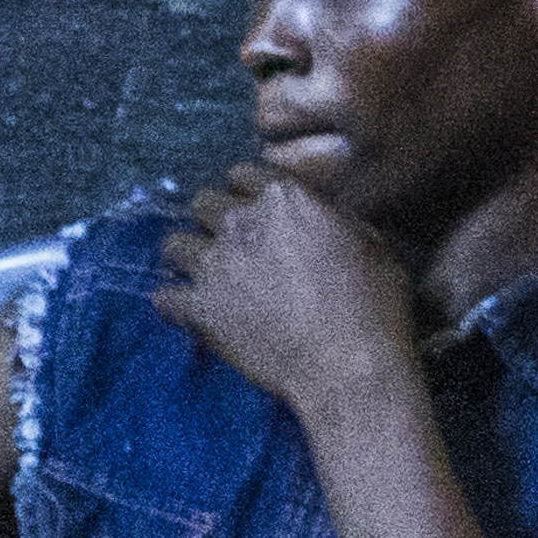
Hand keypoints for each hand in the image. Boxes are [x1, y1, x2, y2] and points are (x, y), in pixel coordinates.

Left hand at [156, 161, 417, 414]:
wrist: (348, 364)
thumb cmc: (374, 303)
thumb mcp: (372, 242)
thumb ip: (333, 220)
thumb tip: (323, 219)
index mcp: (286, 197)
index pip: (245, 173)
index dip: (251, 192)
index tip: (260, 212)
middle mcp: (242, 222)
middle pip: (202, 202)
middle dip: (213, 218)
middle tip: (233, 243)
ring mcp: (215, 265)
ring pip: (173, 245)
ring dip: (188, 256)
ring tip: (206, 275)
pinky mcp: (199, 309)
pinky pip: (164, 298)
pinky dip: (175, 304)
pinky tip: (191, 312)